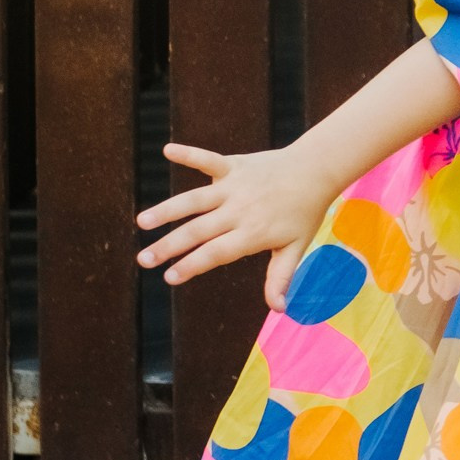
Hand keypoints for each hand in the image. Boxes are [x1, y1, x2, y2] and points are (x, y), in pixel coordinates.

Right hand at [136, 140, 334, 307]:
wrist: (315, 171)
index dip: (192, 265)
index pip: (216, 253)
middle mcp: (239, 210)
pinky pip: (208, 159)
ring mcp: (234, 186)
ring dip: (168, 209)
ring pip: (195, 199)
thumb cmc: (304, 213)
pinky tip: (168, 150)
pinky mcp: (233, 165)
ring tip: (143, 221)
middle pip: (199, 230)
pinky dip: (189, 154)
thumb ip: (281, 277)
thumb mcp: (296, 248)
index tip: (169, 277)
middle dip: (169, 246)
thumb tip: (279, 310)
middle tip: (144, 259)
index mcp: (252, 233)